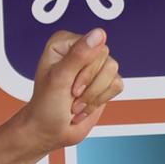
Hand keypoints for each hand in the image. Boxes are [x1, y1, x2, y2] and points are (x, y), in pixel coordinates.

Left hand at [14, 28, 121, 152]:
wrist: (49, 130)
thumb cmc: (47, 105)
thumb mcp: (59, 79)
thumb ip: (79, 55)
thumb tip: (99, 33)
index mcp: (64, 42)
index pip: (92, 47)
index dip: (85, 70)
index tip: (68, 85)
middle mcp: (80, 49)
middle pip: (106, 59)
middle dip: (89, 85)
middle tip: (71, 96)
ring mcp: (94, 65)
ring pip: (113, 71)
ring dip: (94, 94)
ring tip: (76, 103)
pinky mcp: (104, 81)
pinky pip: (118, 84)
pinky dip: (101, 99)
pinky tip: (85, 106)